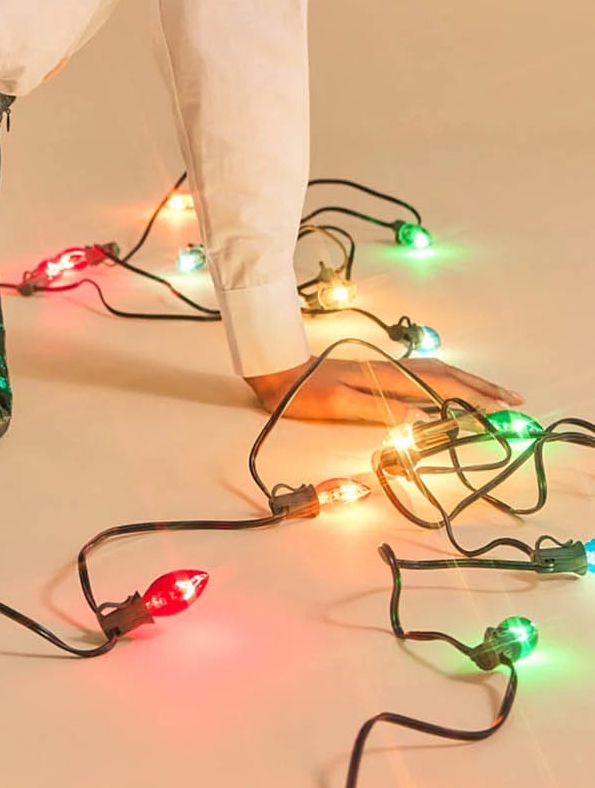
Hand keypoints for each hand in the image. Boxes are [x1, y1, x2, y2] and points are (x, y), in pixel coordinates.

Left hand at [243, 353, 525, 425]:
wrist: (275, 369)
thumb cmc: (302, 392)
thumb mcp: (338, 404)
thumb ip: (379, 409)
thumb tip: (421, 418)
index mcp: (387, 378)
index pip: (442, 387)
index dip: (474, 398)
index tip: (502, 410)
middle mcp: (391, 370)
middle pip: (448, 375)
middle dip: (482, 388)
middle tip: (512, 400)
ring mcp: (384, 369)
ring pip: (437, 372)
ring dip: (467, 382)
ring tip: (491, 392)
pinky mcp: (375, 372)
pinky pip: (422, 374)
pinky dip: (446, 380)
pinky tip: (447, 386)